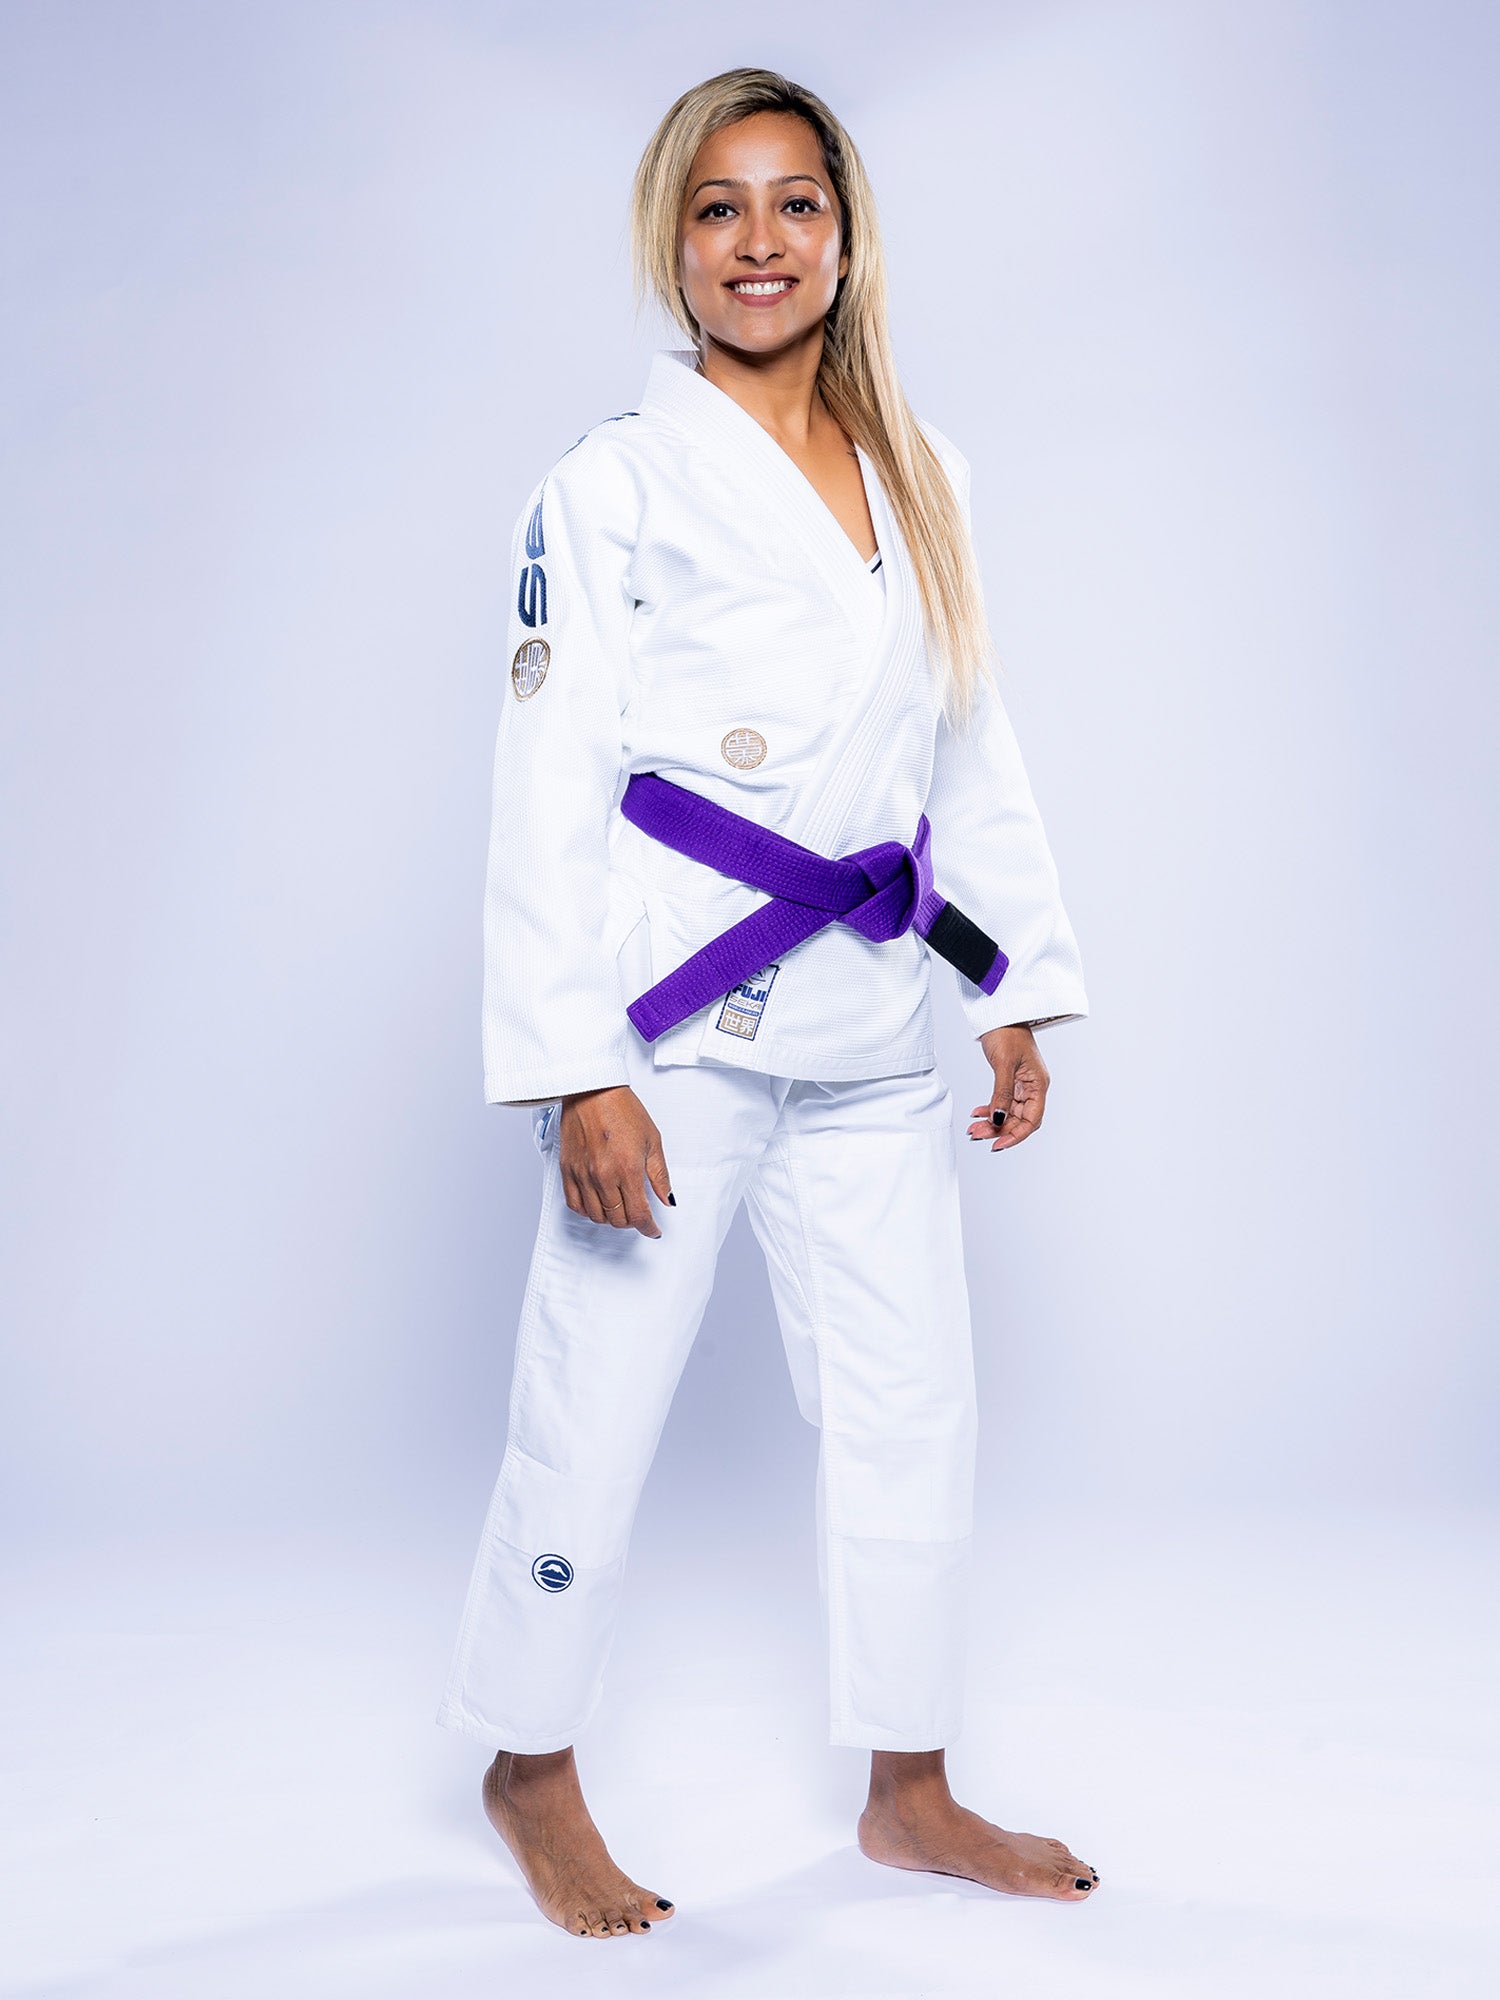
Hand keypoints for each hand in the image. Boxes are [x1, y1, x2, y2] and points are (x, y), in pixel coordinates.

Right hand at [558, 1085, 673, 1235]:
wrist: (592, 1090)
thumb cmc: (622, 1109)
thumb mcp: (652, 1140)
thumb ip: (660, 1175)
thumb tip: (667, 1199)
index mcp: (627, 1169)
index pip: (638, 1214)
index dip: (648, 1228)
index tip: (653, 1229)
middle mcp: (603, 1176)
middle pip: (618, 1219)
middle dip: (632, 1222)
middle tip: (638, 1214)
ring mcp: (583, 1174)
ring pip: (596, 1216)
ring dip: (611, 1218)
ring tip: (619, 1208)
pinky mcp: (567, 1170)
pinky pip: (575, 1204)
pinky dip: (587, 1210)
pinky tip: (597, 1204)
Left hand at [969, 1025, 1049, 1152]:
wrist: (1000, 1013)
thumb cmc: (1007, 1032)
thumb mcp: (1003, 1064)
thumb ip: (1001, 1093)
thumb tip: (999, 1119)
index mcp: (1038, 1084)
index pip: (1032, 1120)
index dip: (1016, 1135)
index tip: (998, 1144)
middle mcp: (1032, 1087)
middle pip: (1018, 1119)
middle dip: (998, 1130)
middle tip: (977, 1134)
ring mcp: (1022, 1084)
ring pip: (1008, 1113)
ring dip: (992, 1122)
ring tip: (973, 1128)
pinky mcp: (1010, 1080)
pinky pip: (1002, 1102)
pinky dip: (990, 1109)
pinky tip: (977, 1113)